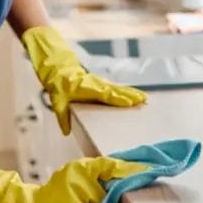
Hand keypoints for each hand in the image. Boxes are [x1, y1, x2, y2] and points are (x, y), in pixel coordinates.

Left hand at [21, 26, 147, 134]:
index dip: (118, 98)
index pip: (105, 94)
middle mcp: (97, 84)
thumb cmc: (59, 86)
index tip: (130, 102)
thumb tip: (66, 132)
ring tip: (145, 100)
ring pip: (119, 89)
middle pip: (117, 91)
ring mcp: (101, 83)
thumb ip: (62, 116)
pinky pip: (117, 89)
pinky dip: (128, 92)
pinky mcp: (103, 85)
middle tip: (144, 101)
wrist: (60, 70)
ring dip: (133, 93)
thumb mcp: (57, 101)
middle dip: (131, 96)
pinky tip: (137, 96)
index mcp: (87, 88)